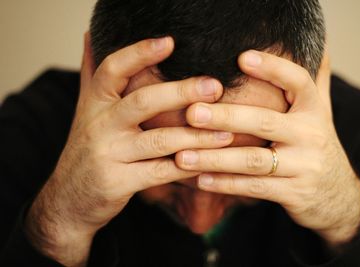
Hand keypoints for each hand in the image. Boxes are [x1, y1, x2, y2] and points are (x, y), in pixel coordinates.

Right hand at [25, 34, 232, 265]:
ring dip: (196, 136)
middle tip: (214, 86)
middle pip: (142, 101)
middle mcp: (99, 126)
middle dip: (181, 92)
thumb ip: (92, 75)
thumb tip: (90, 36)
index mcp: (94, 103)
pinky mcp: (118, 183)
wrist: (68, 199)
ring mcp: (108, 155)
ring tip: (227, 132)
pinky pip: (160, 173)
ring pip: (158, 141)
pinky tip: (210, 163)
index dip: (139, 53)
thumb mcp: (84, 110)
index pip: (113, 70)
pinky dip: (187, 167)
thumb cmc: (86, 150)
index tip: (170, 42)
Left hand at [175, 49, 359, 248]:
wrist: (338, 196)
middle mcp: (311, 135)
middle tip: (192, 113)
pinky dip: (225, 184)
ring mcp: (304, 166)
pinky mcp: (294, 193)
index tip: (241, 58)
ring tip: (182, 156)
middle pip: (265, 121)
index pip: (298, 81)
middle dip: (226, 117)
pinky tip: (200, 180)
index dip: (272, 68)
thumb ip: (316, 81)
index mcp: (314, 110)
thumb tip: (320, 45)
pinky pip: (254, 188)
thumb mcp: (323, 112)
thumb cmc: (317, 145)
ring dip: (215, 158)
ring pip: (253, 160)